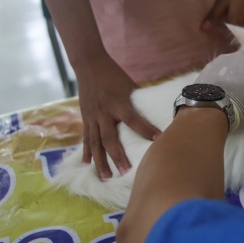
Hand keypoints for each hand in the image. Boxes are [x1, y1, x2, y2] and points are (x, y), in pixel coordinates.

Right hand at [76, 57, 160, 178]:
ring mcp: (92, 117)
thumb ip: (139, 103)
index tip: (158, 140)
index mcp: (118, 102)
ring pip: (95, 143)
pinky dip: (86, 152)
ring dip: (100, 161)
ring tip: (106, 177)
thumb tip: (157, 114)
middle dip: (118, 156)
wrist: (89, 65)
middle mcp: (104, 112)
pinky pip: (86, 138)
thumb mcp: (130, 86)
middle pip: (110, 139)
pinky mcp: (85, 118)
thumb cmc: (115, 75)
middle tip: (126, 172)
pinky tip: (87, 164)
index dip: (146, 130)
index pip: (133, 119)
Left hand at [194, 50, 243, 129]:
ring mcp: (223, 59)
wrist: (208, 110)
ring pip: (237, 63)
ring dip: (239, 73)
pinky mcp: (209, 66)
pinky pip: (223, 68)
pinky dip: (225, 76)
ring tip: (234, 90)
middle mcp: (241, 55)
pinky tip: (221, 89)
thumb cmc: (241, 107)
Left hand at [202, 0, 243, 29]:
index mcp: (236, 22)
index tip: (220, 19)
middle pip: (238, 31)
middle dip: (233, 26)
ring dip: (243, 24)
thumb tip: (203, 29)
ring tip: (241, 11)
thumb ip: (214, 16)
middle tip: (232, 12)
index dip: (223, 26)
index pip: (226, 31)